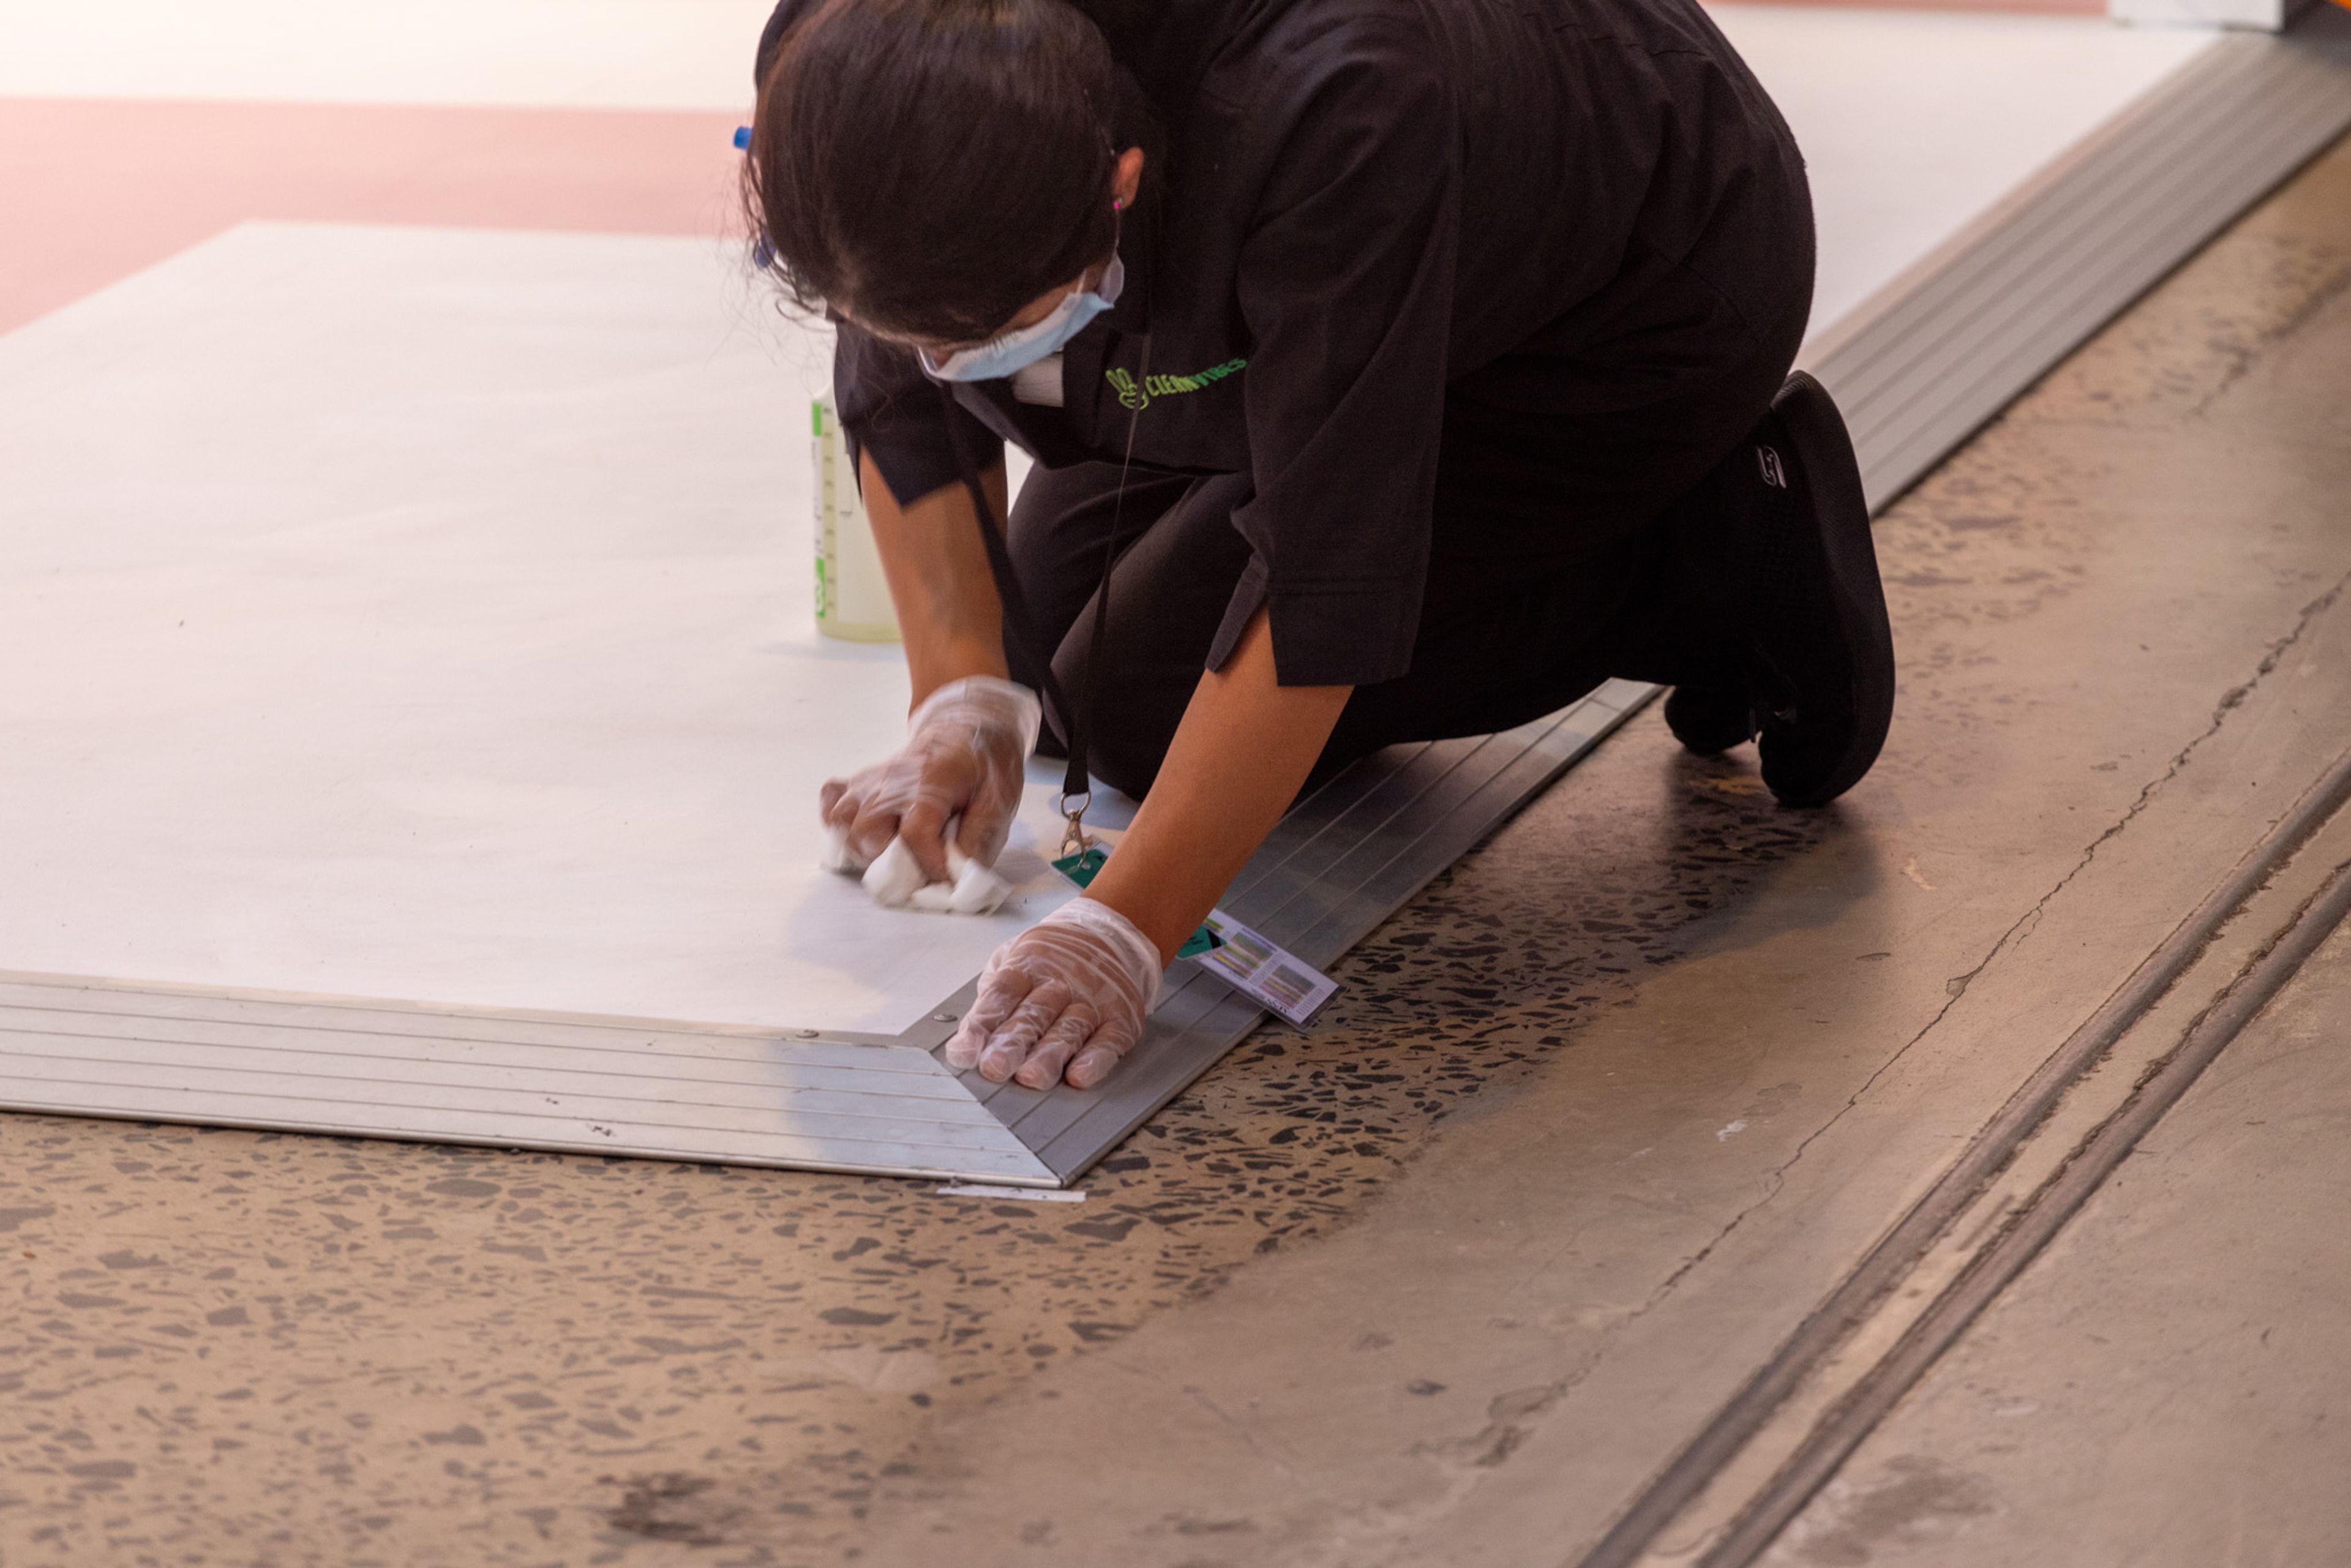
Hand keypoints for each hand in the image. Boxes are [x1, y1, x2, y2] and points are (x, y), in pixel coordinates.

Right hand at [820, 675, 1039, 880]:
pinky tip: (863, 831)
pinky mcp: (860, 782)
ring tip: (890, 852)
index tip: (945, 875)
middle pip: (865, 832)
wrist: (966, 728)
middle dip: (889, 861)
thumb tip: (959, 875)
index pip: (915, 834)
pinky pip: (831, 802)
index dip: (928, 864)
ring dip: (861, 846)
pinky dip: (839, 822)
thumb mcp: (1000, 797)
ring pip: (841, 821)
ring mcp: (871, 780)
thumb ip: (982, 837)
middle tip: (915, 863)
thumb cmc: (984, 765)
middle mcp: (892, 780)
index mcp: (931, 781)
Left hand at [946, 897, 1165, 1088]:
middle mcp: (1061, 981)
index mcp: (1028, 964)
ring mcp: (1092, 999)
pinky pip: (1108, 1040)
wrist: (1107, 936)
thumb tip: (965, 1044)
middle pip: (1034, 1013)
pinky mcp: (1120, 1018)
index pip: (1002, 992)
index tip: (965, 1051)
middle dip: (1014, 1042)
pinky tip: (1079, 1076)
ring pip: (1070, 1029)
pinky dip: (1095, 1060)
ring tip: (1031, 1077)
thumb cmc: (1049, 960)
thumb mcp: (1011, 962)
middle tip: (996, 1067)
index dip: (984, 1022)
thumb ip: (990, 1000)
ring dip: (1050, 1055)